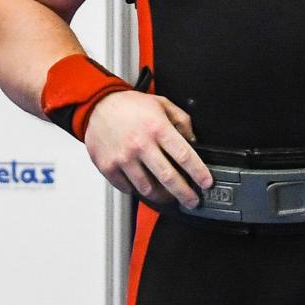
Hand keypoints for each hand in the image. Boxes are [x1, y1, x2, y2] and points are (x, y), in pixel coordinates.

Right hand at [84, 90, 212, 208]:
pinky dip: (137, 190)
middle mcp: (141, 144)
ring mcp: (124, 158)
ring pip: (148, 188)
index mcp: (157, 128)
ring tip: (169, 195)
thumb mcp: (162, 103)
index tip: (207, 183)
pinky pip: (127, 188)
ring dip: (162, 196)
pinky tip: (143, 185)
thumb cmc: (129, 105)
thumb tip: (193, 140)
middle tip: (193, 201)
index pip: (184, 156)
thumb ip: (181, 121)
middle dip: (185, 194)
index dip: (199, 172)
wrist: (97, 105)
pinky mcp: (108, 167)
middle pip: (169, 178)